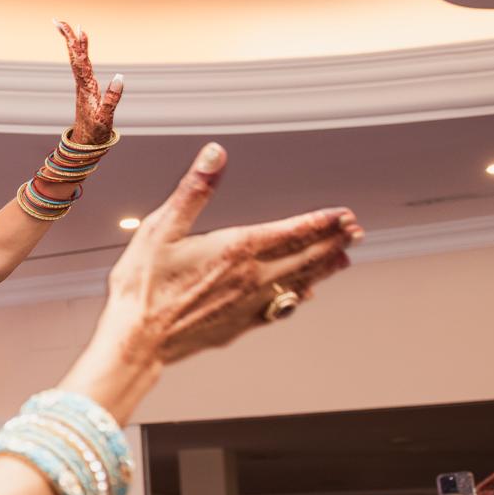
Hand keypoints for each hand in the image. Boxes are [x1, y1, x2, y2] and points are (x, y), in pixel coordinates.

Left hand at [53, 21, 121, 146]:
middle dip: (68, 38)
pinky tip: (81, 48)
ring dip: (74, 43)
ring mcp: (83, 86)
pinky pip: (82, 67)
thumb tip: (120, 77)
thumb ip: (112, 99)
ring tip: (71, 27)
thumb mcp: (106, 118)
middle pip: (74, 56)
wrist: (86, 145)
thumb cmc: (96, 133)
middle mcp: (82, 84)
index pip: (80, 61)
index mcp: (86, 88)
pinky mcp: (86, 89)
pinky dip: (82, 54)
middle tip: (58, 20)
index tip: (75, 28)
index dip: (77, 44)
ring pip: (77, 60)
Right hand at [97, 144, 359, 366]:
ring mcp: (250, 304)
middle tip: (356, 232)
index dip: (323, 221)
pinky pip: (281, 308)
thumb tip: (215, 155)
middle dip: (334, 242)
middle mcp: (252, 277)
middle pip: (306, 256)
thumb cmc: (143, 286)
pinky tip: (305, 295)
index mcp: (237, 249)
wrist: (137, 338)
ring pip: (300, 282)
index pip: (293, 231)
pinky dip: (299, 296)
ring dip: (324, 268)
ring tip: (343, 259)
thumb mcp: (162, 228)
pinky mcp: (240, 325)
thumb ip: (194, 190)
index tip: (344, 214)